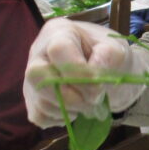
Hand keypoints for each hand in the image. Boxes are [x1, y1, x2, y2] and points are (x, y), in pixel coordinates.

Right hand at [23, 18, 145, 127]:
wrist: (111, 75)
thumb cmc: (111, 57)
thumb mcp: (117, 50)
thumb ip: (107, 57)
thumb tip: (92, 78)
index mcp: (59, 31)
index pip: (58, 49)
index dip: (78, 73)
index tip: (99, 87)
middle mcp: (38, 52)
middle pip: (38, 75)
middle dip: (70, 95)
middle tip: (94, 100)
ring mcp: (31, 78)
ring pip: (41, 100)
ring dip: (71, 109)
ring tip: (89, 102)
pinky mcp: (32, 101)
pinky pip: (40, 116)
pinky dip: (61, 118)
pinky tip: (75, 109)